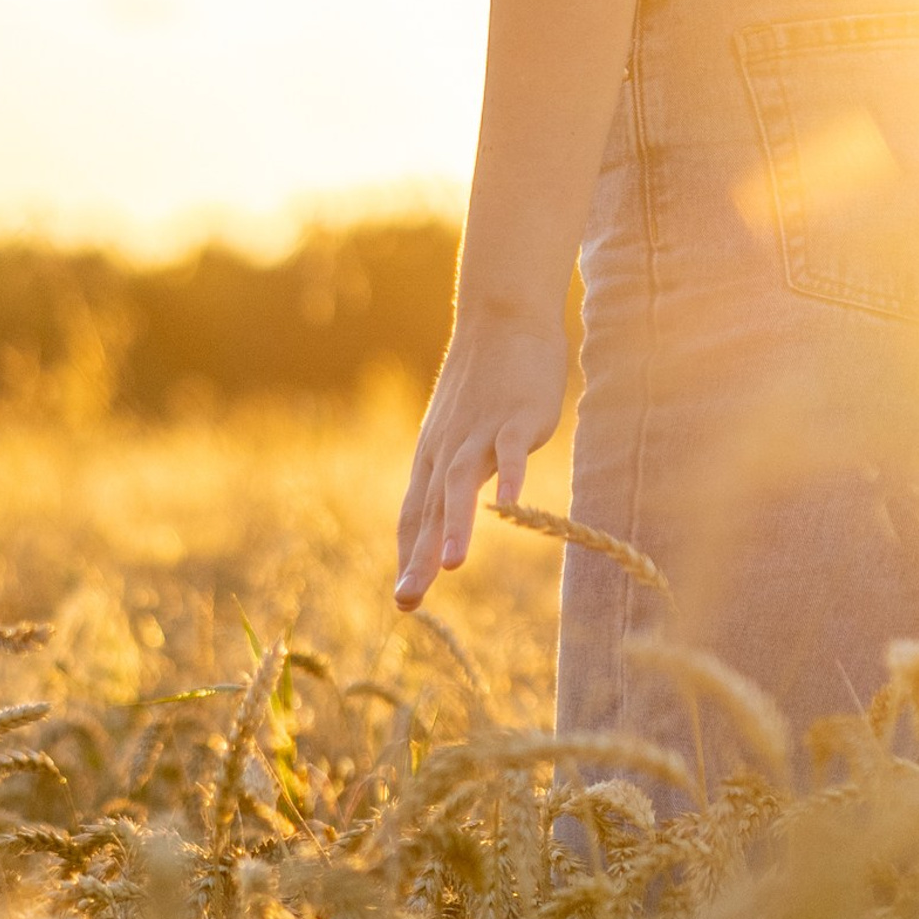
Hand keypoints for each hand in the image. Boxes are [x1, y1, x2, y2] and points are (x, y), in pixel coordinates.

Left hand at [393, 307, 570, 608]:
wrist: (502, 315)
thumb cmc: (484, 377)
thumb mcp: (459, 427)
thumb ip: (455, 469)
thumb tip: (445, 513)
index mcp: (433, 456)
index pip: (413, 514)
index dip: (406, 556)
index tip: (403, 601)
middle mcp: (448, 449)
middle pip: (428, 509)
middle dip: (417, 558)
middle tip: (406, 603)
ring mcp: (481, 432)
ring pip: (461, 483)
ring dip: (454, 525)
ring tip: (451, 567)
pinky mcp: (515, 417)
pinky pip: (511, 450)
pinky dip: (512, 477)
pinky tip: (510, 508)